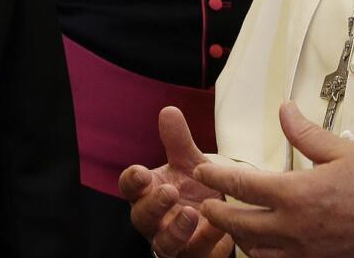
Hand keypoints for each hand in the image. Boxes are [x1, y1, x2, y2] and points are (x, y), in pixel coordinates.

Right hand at [119, 106, 233, 257]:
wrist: (222, 214)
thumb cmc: (195, 187)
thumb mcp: (189, 163)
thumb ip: (178, 141)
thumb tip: (169, 110)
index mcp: (148, 192)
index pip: (130, 186)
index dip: (132, 180)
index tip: (142, 172)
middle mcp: (155, 219)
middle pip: (142, 217)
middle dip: (153, 205)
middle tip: (169, 191)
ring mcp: (173, 241)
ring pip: (164, 244)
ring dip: (176, 230)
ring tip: (192, 213)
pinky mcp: (194, 256)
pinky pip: (196, 254)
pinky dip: (207, 242)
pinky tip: (219, 227)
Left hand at [193, 102, 353, 257]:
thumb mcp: (340, 151)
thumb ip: (305, 133)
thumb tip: (285, 111)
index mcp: (296, 194)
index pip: (241, 183)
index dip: (216, 175)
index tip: (203, 170)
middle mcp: (294, 227)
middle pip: (238, 223)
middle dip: (217, 213)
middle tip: (207, 203)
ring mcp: (304, 251)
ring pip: (255, 250)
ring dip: (239, 236)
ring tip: (232, 224)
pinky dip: (264, 254)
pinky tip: (263, 245)